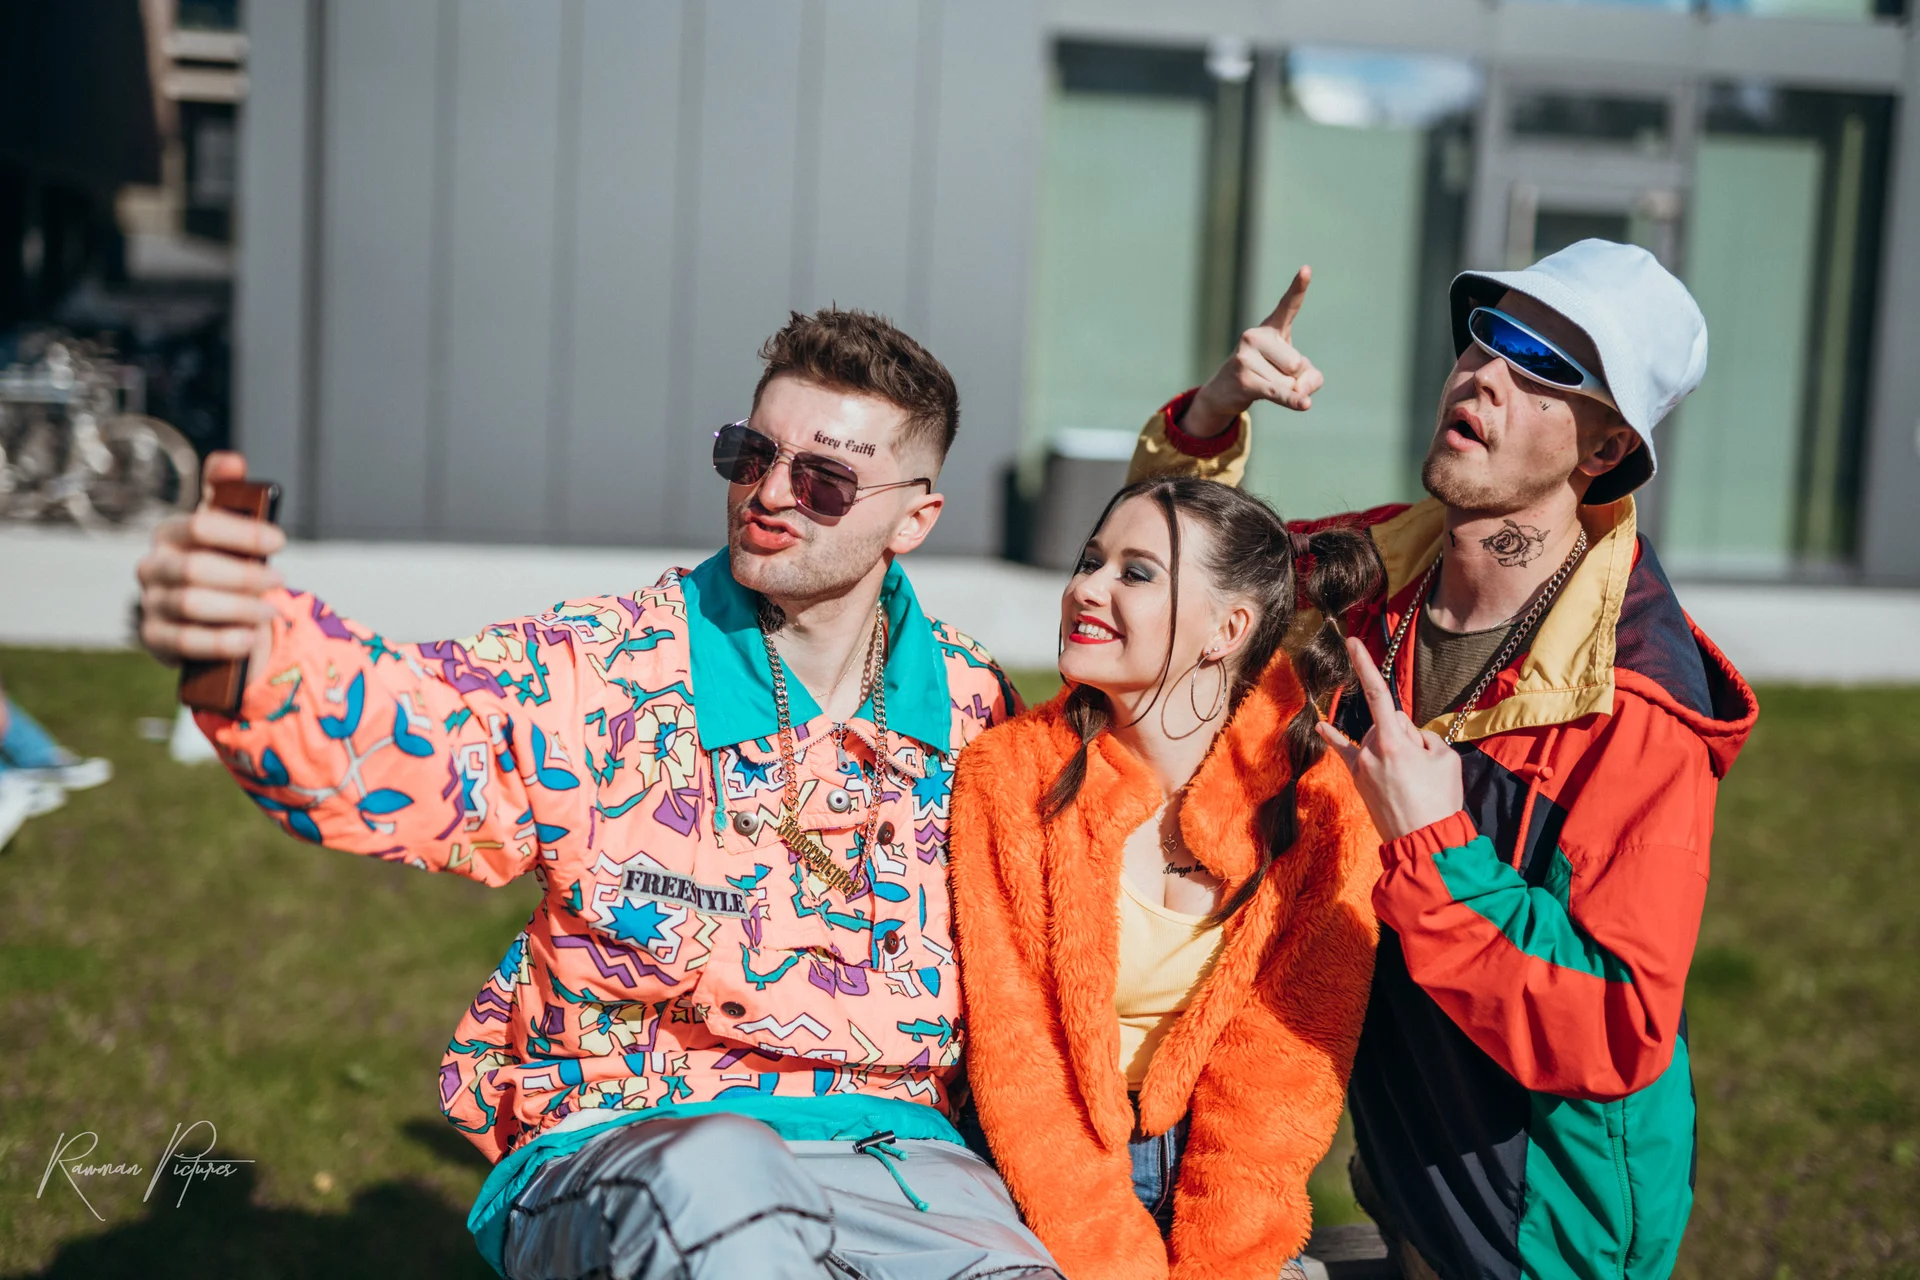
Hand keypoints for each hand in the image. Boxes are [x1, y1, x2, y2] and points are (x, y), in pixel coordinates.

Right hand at [136, 451, 285, 672]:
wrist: (211, 617)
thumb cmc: (222, 563)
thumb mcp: (227, 530)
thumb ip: (227, 494)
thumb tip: (232, 460)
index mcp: (169, 534)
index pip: (200, 525)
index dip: (242, 532)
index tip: (280, 541)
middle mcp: (152, 566)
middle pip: (195, 568)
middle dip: (244, 575)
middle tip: (280, 580)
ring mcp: (150, 603)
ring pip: (191, 605)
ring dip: (237, 608)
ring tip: (269, 610)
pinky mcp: (154, 638)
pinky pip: (185, 642)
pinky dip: (222, 641)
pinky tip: (250, 639)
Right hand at [1181, 266, 1324, 438]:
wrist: (1224, 392)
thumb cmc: (1267, 376)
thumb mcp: (1297, 375)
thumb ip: (1311, 379)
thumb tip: (1301, 391)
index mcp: (1271, 328)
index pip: (1288, 305)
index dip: (1298, 287)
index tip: (1306, 269)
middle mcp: (1255, 336)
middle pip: (1297, 364)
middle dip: (1293, 379)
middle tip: (1271, 378)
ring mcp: (1246, 356)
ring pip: (1289, 382)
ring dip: (1284, 392)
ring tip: (1262, 386)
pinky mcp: (1244, 379)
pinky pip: (1277, 392)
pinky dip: (1291, 401)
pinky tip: (1304, 406)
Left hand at [1315, 637, 1463, 841]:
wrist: (1424, 841)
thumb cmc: (1439, 799)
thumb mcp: (1445, 758)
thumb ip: (1423, 736)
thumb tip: (1406, 735)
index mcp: (1392, 740)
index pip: (1377, 693)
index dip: (1365, 665)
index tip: (1351, 642)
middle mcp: (1370, 749)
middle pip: (1388, 723)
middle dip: (1406, 735)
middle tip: (1423, 768)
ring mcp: (1361, 765)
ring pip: (1377, 738)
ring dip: (1392, 748)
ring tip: (1412, 781)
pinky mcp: (1358, 778)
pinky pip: (1344, 751)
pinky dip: (1333, 736)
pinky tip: (1319, 724)